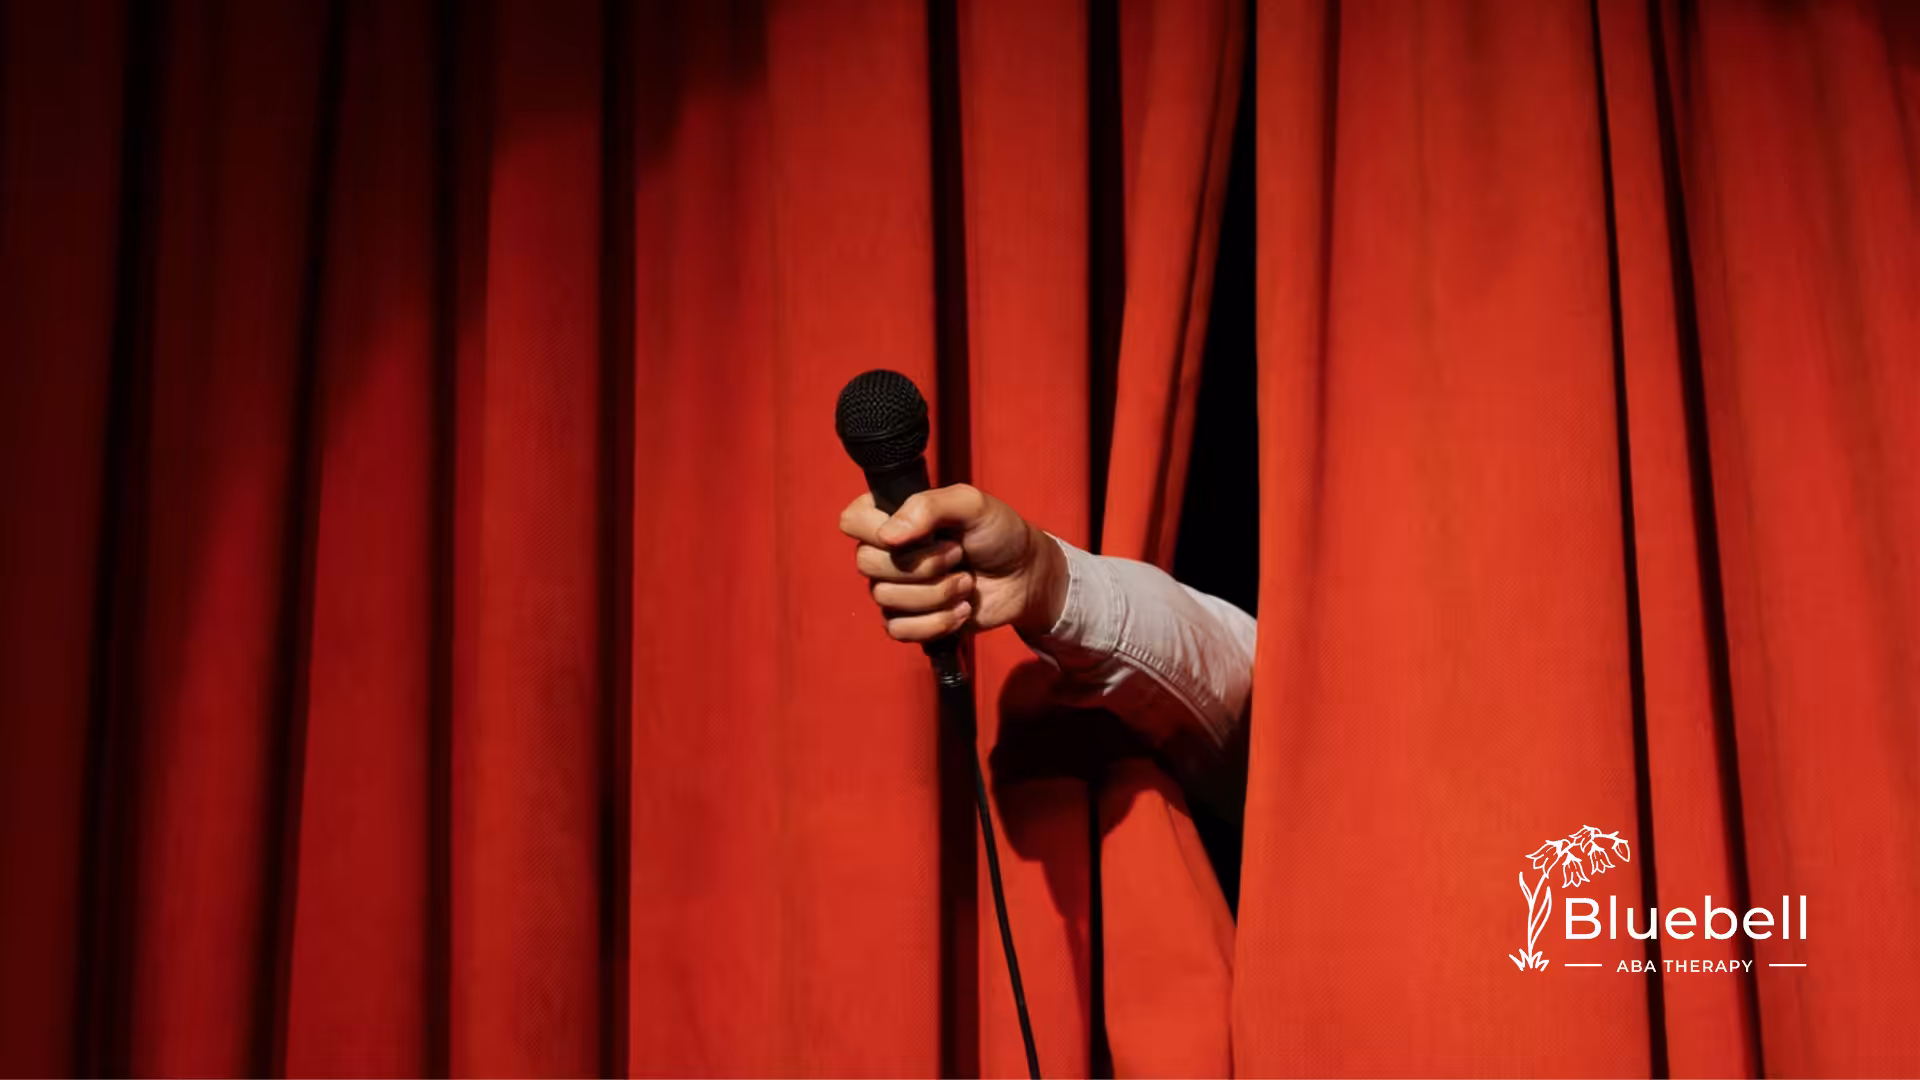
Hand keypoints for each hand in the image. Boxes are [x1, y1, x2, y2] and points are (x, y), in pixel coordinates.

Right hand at [838, 483, 1066, 643]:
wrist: (1024, 576)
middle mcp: (886, 551)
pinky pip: (898, 629)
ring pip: (885, 598)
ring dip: (937, 593)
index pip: (852, 521)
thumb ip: (930, 505)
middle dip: (922, 564)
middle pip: (867, 564)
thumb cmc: (998, 533)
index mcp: (892, 515)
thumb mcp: (972, 503)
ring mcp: (895, 588)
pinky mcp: (910, 621)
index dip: (877, 531)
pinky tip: (960, 610)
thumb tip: (888, 536)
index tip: (920, 534)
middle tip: (958, 555)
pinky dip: (937, 622)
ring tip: (966, 583)